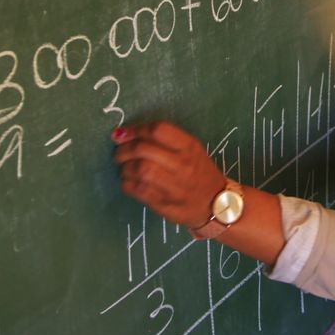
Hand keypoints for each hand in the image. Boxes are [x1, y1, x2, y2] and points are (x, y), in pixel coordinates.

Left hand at [112, 121, 226, 227]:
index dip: (135, 129)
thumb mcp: (191, 150)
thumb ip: (164, 140)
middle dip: (124, 150)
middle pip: (144, 150)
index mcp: (189, 147)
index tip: (122, 133)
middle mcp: (183, 165)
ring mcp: (175, 187)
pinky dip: (127, 184)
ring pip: (140, 170)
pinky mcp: (166, 205)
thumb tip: (125, 133)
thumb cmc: (198, 172)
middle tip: (118, 153)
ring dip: (124, 167)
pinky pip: (139, 191)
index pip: (158, 130)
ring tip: (124, 168)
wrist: (216, 205)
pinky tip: (127, 182)